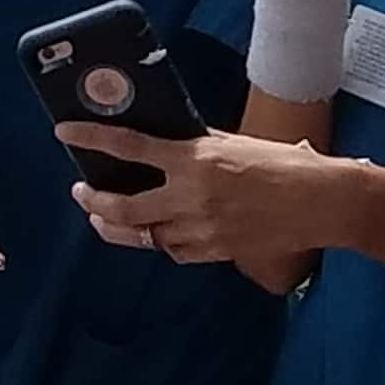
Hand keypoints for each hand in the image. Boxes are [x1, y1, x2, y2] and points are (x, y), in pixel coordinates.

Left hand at [63, 125, 340, 270]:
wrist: (320, 201)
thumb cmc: (285, 164)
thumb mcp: (235, 144)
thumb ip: (198, 148)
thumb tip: (170, 148)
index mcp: (195, 159)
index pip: (130, 148)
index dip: (92, 140)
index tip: (64, 133)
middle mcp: (191, 196)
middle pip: (123, 207)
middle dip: (94, 201)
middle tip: (82, 193)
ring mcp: (201, 229)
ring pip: (144, 235)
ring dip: (118, 227)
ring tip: (103, 219)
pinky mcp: (215, 250)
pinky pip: (174, 251)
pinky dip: (160, 242)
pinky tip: (155, 234)